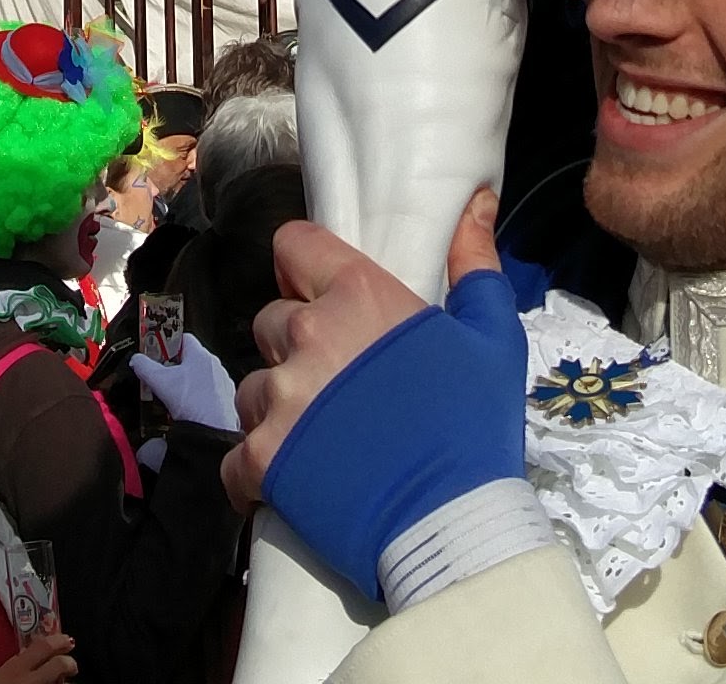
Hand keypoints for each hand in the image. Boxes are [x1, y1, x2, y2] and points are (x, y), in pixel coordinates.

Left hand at [0, 636, 77, 683]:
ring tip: (54, 645)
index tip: (74, 668)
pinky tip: (34, 657)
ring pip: (28, 648)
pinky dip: (29, 654)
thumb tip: (61, 682)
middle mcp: (18, 672)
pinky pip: (17, 657)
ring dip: (44, 645)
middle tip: (70, 643)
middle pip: (43, 647)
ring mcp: (5, 670)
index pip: (56, 665)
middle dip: (59, 643)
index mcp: (31, 682)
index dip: (69, 664)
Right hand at [132, 344, 240, 435]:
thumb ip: (144, 367)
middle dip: (177, 367)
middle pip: (192, 358)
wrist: (212, 431)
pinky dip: (200, 397)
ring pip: (202, 376)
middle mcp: (214, 364)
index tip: (159, 353)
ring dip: (190, 382)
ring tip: (176, 396)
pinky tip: (190, 408)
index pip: (183, 338)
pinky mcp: (227, 398)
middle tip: (164, 378)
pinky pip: (211, 392)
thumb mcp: (159, 382)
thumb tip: (136, 360)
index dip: (169, 344)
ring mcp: (222, 382)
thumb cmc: (191, 404)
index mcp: (200, 354)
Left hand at [227, 192, 522, 587]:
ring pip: (253, 389)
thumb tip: (476, 201)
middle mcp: (308, 334)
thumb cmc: (474, 426)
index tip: (320, 296)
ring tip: (317, 441)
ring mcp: (282, 399)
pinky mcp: (263, 460)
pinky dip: (255, 474)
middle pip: (271, 322)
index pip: (293, 246)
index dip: (303, 269)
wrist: (452, 524)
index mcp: (357, 295)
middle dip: (294, 347)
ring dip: (277, 409)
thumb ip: (473, 263)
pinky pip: (235, 460)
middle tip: (333, 385)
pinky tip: (288, 485)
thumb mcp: (490, 338)